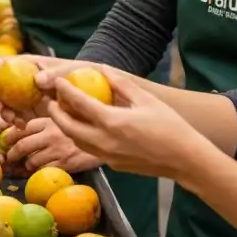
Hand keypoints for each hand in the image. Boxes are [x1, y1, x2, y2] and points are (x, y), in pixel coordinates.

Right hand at [0, 55, 95, 125]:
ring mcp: (22, 96)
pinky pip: (14, 117)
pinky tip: (23, 126)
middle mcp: (19, 80)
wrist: (88, 90)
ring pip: (3, 105)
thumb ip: (55, 74)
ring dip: (4, 114)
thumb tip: (38, 80)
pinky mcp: (28, 111)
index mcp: (25, 64)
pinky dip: (14, 123)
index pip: (1, 64)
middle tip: (2, 110)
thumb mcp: (69, 70)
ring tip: (16, 121)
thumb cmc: (78, 72)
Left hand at [5, 118, 103, 173]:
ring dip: (25, 165)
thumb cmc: (88, 125)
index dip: (10, 135)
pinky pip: (44, 170)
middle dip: (12, 153)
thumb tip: (33, 123)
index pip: (23, 127)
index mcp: (51, 120)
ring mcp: (58, 150)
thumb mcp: (70, 115)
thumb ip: (54, 118)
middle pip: (22, 145)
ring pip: (31, 160)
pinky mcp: (65, 164)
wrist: (108, 138)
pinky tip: (39, 172)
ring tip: (25, 166)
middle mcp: (51, 134)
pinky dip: (38, 173)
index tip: (5, 140)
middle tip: (9, 158)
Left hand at [48, 67, 203, 179]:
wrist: (184, 160)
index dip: (65, 91)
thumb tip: (105, 71)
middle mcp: (104, 141)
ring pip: (76, 141)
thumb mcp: (147, 100)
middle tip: (52, 101)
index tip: (58, 82)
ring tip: (64, 114)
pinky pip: (89, 149)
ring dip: (66, 127)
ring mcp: (107, 156)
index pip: (79, 104)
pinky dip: (80, 137)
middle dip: (56, 113)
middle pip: (68, 127)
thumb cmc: (170, 126)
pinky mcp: (112, 165)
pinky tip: (85, 128)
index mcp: (112, 122)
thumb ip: (122, 85)